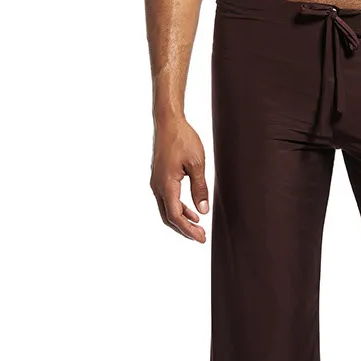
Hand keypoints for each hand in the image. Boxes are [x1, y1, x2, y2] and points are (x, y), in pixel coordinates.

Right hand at [150, 118, 209, 241]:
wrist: (169, 122)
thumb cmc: (182, 139)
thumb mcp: (197, 164)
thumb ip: (200, 189)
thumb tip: (203, 210)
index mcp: (166, 184)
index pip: (175, 216)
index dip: (188, 230)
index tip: (201, 238)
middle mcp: (158, 186)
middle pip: (169, 217)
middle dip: (185, 229)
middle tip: (201, 237)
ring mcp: (157, 182)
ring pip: (167, 210)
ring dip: (182, 220)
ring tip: (199, 227)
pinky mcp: (159, 178)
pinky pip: (167, 200)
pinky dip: (179, 209)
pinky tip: (192, 212)